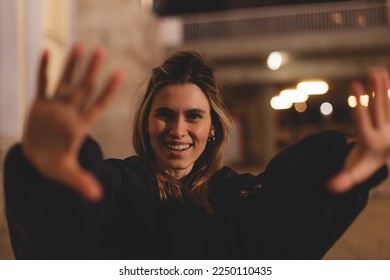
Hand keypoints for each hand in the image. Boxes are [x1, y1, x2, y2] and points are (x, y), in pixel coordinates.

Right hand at [22, 44, 122, 200]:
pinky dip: (44, 69)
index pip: (97, 105)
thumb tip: (97, 197)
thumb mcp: (66, 174)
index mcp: (79, 127)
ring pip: (65, 82)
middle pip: (83, 88)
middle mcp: (70, 113)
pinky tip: (48, 51)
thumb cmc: (54, 164)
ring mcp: (55, 107)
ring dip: (71, 65)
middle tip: (101, 51)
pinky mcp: (40, 105)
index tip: (120, 74)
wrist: (37, 158)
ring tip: (80, 46)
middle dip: (91, 71)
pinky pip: (42, 84)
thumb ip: (81, 182)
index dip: (108, 91)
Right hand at [328, 69, 389, 192]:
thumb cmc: (362, 166)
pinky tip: (385, 77)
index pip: (364, 122)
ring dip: (384, 87)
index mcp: (372, 142)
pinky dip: (389, 91)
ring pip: (388, 104)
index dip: (359, 105)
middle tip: (372, 74)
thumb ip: (343, 180)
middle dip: (376, 92)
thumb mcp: (353, 174)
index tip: (355, 90)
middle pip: (380, 109)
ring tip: (378, 71)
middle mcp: (384, 133)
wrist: (380, 163)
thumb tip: (330, 188)